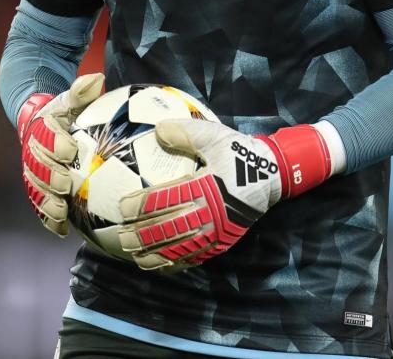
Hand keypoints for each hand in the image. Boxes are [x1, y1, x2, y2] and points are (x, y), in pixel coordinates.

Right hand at [17, 73, 104, 236]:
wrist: (38, 123)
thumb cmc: (65, 113)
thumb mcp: (72, 99)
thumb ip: (81, 91)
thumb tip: (96, 78)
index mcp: (42, 127)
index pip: (45, 133)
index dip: (55, 142)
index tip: (70, 150)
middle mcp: (33, 150)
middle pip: (37, 165)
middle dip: (49, 175)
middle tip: (65, 184)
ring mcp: (33, 171)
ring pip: (35, 188)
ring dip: (46, 200)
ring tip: (61, 211)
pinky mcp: (37, 188)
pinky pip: (39, 205)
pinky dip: (48, 219)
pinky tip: (62, 230)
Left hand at [118, 121, 331, 269]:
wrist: (274, 175)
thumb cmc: (241, 153)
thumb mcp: (216, 136)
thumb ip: (186, 133)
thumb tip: (158, 128)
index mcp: (203, 188)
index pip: (162, 201)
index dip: (138, 206)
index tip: (121, 206)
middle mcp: (208, 214)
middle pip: (165, 230)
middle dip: (139, 235)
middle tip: (118, 235)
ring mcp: (216, 233)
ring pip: (178, 249)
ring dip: (153, 254)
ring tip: (134, 255)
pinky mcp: (223, 243)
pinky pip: (195, 258)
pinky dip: (175, 264)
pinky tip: (160, 265)